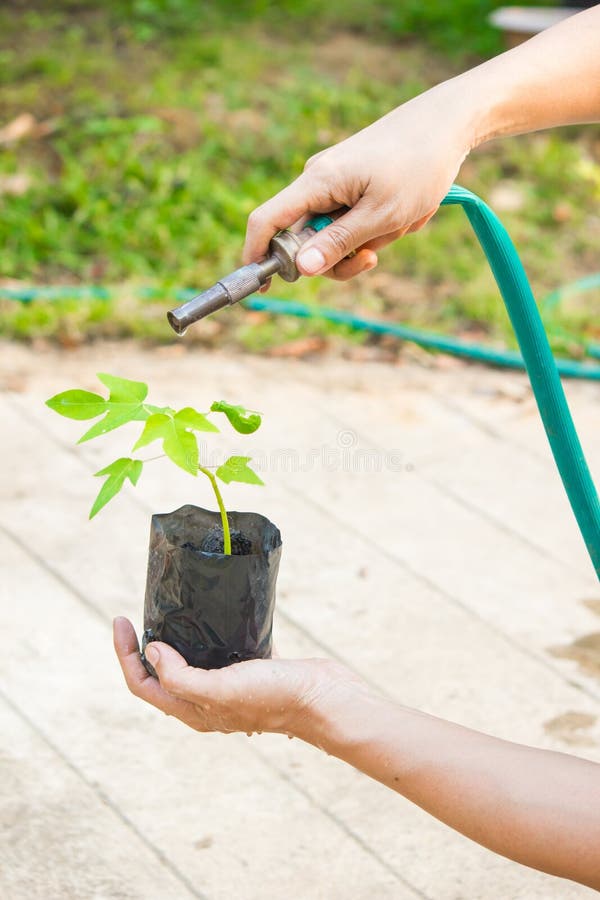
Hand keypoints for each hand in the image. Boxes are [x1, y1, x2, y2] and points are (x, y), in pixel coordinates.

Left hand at [113, 616, 350, 735]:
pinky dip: (208, 634)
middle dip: (141, 648)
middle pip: (160, 675)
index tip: (122, 620)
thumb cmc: (273, 696)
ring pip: (189, 663)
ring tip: (167, 613)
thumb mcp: (220, 689)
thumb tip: (153, 652)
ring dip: (172, 641)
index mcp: (194, 710)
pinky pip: (220, 650)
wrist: (323, 699)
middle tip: (137, 615)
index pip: (144, 684)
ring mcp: (229, 685)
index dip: (126, 654)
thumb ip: (182, 676)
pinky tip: (210, 614)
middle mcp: (207, 701)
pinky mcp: (251, 669)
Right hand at [242, 79, 474, 281]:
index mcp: (317, 182)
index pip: (266, 221)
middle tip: (373, 257)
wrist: (448, 123)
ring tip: (400, 223)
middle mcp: (318, 181)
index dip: (256, 255)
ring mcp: (335, 184)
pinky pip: (352, 222)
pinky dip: (375, 228)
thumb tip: (301, 270)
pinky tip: (402, 215)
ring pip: (334, 236)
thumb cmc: (419, 165)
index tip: (263, 287)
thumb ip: (339, 243)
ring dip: (367, 242)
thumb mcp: (382, 215)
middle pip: (305, 240)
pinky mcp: (352, 186)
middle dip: (341, 256)